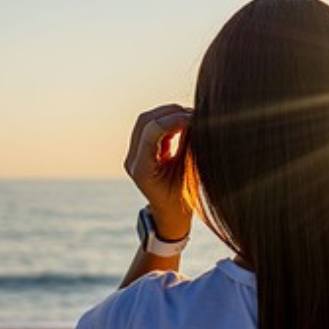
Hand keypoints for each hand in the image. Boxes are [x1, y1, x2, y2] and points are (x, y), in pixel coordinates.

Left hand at [124, 105, 192, 239]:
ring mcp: (134, 155)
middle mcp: (132, 159)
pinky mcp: (141, 151)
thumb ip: (189, 146)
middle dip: (171, 112)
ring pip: (147, 121)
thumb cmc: (183, 201)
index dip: (175, 120)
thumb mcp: (189, 174)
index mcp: (141, 169)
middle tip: (195, 114)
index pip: (152, 131)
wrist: (170, 217)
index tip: (196, 118)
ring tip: (192, 118)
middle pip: (145, 121)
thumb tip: (196, 120)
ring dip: (170, 115)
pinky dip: (169, 122)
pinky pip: (152, 128)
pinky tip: (186, 125)